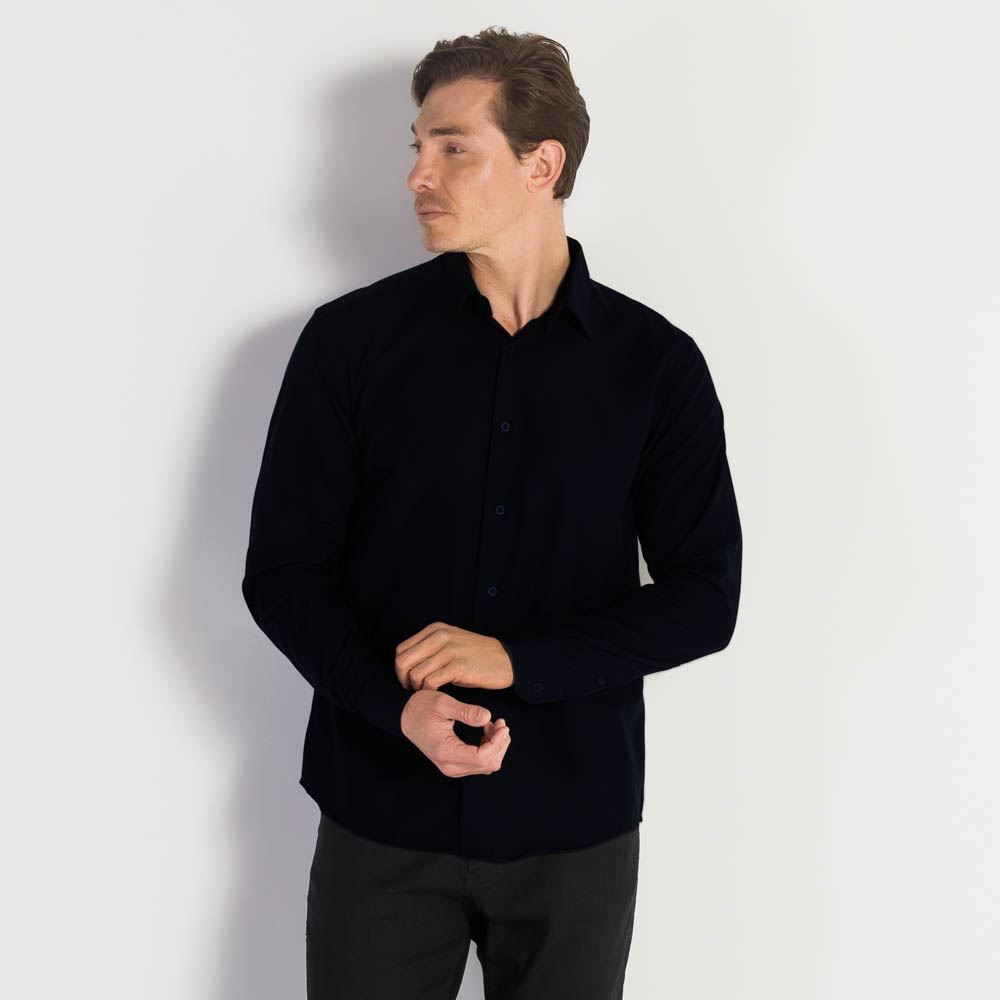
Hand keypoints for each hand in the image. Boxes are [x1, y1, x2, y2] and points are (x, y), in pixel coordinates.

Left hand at [395, 622, 513, 691]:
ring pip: (415, 673)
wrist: (505, 660)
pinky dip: (429, 691)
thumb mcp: (451, 642)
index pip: (402, 649)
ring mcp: (449, 650)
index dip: (400, 668)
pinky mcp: (458, 667)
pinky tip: (436, 693)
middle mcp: (440, 636)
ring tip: (426, 692)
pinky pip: (431, 682)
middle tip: (412, 689)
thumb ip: (430, 647)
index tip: (407, 679)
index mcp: (435, 629)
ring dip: (417, 688)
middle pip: (403, 661)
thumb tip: (407, 664)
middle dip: (403, 679)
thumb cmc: (476, 655)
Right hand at [401, 689, 510, 777]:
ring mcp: (452, 768)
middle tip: (500, 722)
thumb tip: (488, 716)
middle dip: (500, 743)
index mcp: (446, 752)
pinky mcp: (454, 765)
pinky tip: (486, 732)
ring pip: (487, 766)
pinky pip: (480, 763)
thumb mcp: (443, 703)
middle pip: (488, 765)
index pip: (482, 757)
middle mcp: (449, 766)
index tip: (502, 724)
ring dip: (496, 746)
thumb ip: (466, 711)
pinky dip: (489, 749)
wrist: (405, 717)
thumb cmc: (421, 707)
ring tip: (494, 725)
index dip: (497, 742)